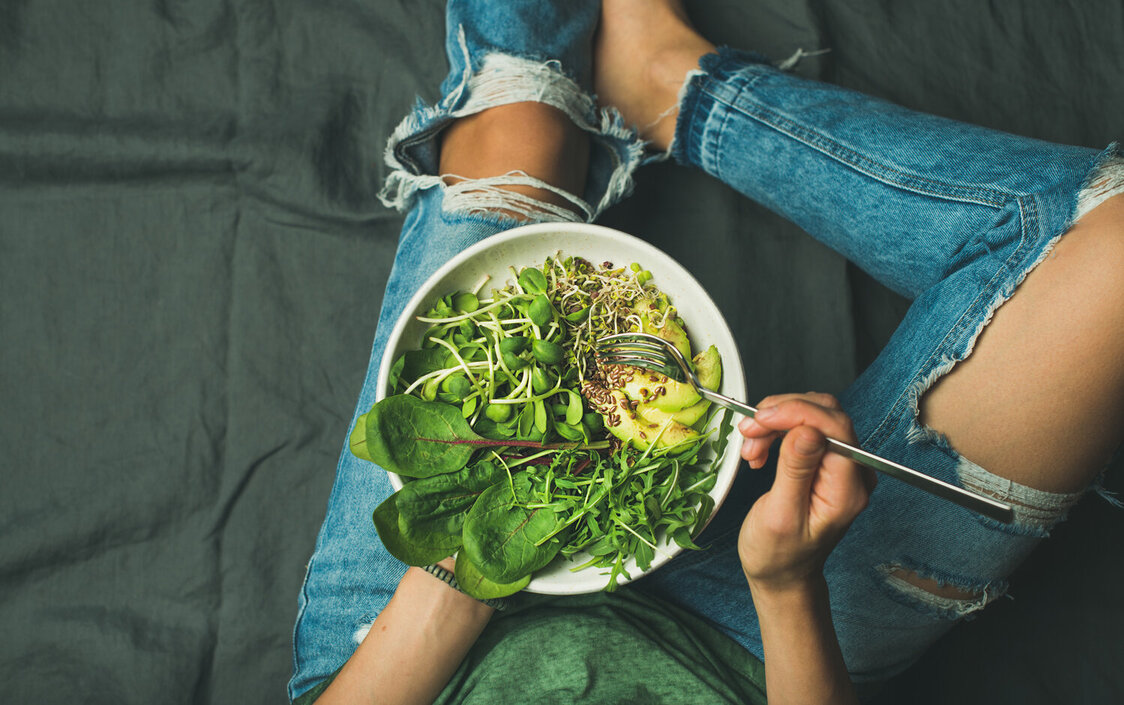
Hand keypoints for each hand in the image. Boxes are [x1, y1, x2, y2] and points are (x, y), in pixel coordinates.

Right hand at [737, 394, 874, 593]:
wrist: (782, 572)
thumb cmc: (779, 554)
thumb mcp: (781, 515)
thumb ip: (796, 471)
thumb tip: (807, 430)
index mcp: (847, 489)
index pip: (835, 427)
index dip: (796, 413)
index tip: (761, 419)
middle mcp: (853, 473)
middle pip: (825, 414)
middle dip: (781, 414)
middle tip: (749, 431)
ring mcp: (841, 465)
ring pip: (813, 416)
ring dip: (775, 422)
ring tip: (751, 446)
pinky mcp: (826, 461)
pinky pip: (805, 428)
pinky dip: (777, 430)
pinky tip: (760, 448)